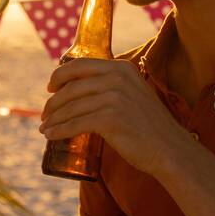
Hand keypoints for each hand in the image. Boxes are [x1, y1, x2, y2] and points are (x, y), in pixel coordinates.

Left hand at [38, 57, 185, 175]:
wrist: (169, 149)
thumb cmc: (149, 127)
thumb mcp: (133, 94)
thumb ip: (112, 87)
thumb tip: (80, 91)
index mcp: (122, 68)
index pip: (79, 66)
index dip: (59, 76)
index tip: (50, 88)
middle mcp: (117, 78)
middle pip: (71, 87)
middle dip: (53, 102)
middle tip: (45, 114)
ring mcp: (114, 97)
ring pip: (71, 107)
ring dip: (53, 119)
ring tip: (45, 128)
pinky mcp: (109, 119)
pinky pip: (75, 124)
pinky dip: (59, 130)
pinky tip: (51, 135)